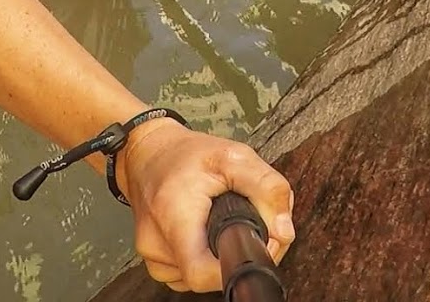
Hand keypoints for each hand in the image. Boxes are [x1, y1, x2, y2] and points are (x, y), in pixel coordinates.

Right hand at [116, 119, 295, 292]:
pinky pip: (186, 274)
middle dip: (234, 256)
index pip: (201, 273)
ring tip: (220, 221)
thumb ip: (267, 188)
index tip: (252, 243)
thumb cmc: (186, 154)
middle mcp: (156, 242)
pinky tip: (205, 232)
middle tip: (244, 223)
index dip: (235, 266)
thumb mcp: (234, 156)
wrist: (146, 153)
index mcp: (173, 216)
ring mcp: (152, 255)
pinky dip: (203, 258)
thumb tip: (283, 230)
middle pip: (207, 277)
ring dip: (218, 257)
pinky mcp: (154, 260)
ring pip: (198, 277)